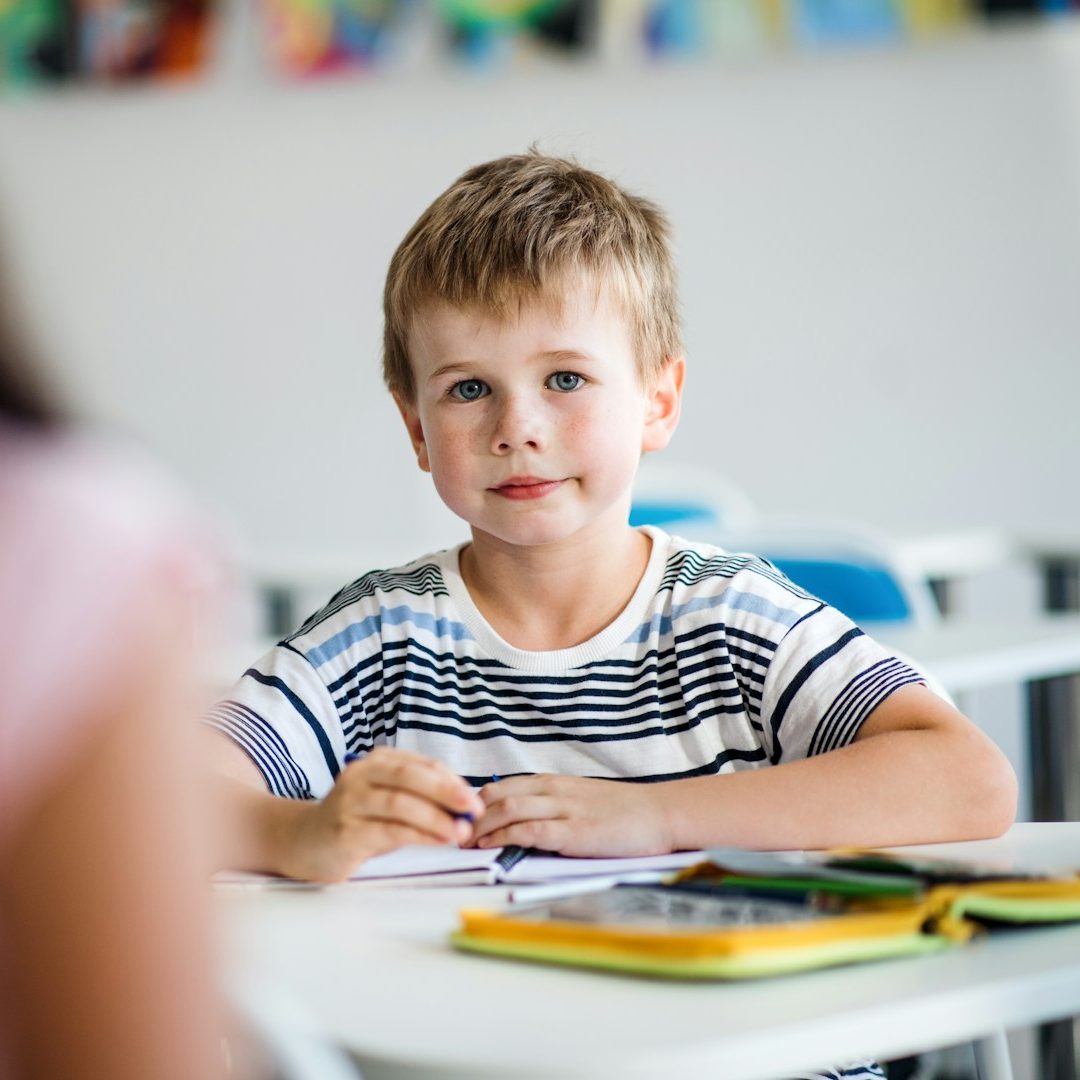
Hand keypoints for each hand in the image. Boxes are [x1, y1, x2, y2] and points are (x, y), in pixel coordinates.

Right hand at [283, 747, 483, 882]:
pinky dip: (418, 835)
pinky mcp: (345, 832)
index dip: (451, 781)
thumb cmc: (355, 821)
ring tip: (459, 831)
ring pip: (400, 804)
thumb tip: (464, 807)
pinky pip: (388, 831)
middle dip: (447, 792)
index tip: (475, 799)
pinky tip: (437, 841)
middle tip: (473, 809)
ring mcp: (349, 803)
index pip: (422, 765)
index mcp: (376, 762)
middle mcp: (360, 776)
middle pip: (410, 777)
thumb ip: (419, 799)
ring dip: (435, 818)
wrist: (302, 842)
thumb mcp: (385, 800)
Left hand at [470, 774, 671, 856]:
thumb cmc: (622, 812)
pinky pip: (531, 830)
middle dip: (469, 816)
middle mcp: (554, 791)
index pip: (503, 786)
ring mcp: (564, 810)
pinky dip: (505, 836)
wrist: (660, 814)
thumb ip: (551, 806)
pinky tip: (490, 846)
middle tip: (451, 833)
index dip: (476, 802)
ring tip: (462, 842)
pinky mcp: (574, 831)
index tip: (459, 819)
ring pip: (509, 809)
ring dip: (480, 827)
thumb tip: (518, 823)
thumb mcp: (580, 800)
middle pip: (498, 796)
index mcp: (554, 782)